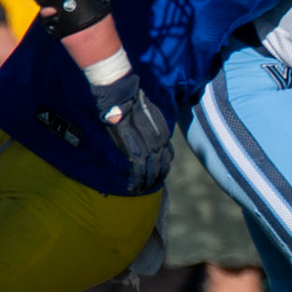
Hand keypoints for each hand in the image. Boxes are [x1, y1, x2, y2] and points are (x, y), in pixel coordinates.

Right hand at [90, 71, 172, 191]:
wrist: (123, 101)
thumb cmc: (133, 105)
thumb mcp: (149, 116)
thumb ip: (152, 128)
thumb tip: (150, 133)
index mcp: (164, 135)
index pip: (168, 157)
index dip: (163, 168)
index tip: (157, 173)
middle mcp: (160, 144)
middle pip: (162, 167)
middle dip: (156, 179)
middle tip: (149, 186)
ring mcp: (148, 149)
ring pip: (152, 172)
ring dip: (146, 184)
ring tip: (139, 191)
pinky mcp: (135, 152)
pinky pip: (139, 172)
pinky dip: (137, 182)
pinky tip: (133, 189)